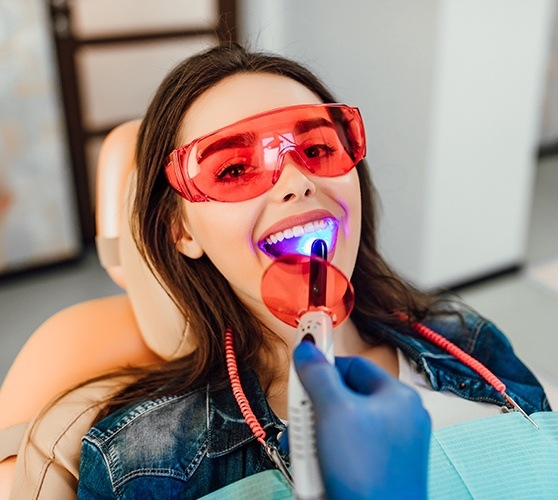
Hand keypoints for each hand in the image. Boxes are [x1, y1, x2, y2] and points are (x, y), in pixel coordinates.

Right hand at [293, 341, 430, 499]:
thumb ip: (317, 375)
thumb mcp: (333, 411)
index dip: (324, 365)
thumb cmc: (366, 473)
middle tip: (299, 415)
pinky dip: (327, 451)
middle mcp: (400, 419)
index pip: (354, 365)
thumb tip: (307, 348)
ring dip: (316, 431)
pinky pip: (348, 447)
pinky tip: (314, 463)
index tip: (302, 365)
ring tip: (304, 447)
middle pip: (346, 396)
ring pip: (343, 424)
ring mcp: (392, 446)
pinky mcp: (380, 468)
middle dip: (315, 407)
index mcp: (399, 398)